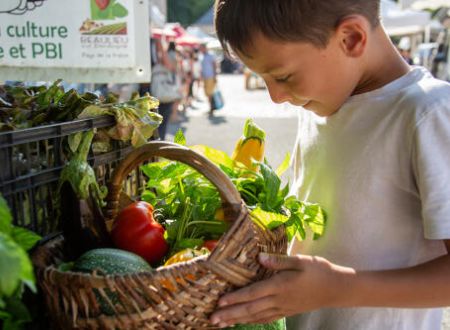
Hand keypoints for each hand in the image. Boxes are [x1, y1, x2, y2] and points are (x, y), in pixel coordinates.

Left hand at [210, 253, 352, 326]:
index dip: (235, 298)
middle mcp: (278, 299)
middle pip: (250, 309)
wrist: (337, 289)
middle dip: (230, 314)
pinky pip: (265, 318)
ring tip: (221, 324)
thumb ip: (279, 260)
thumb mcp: (301, 260)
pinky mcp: (286, 311)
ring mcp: (282, 308)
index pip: (252, 293)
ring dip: (237, 320)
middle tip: (212, 319)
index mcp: (280, 285)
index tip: (219, 302)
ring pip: (255, 316)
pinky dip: (252, 321)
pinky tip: (244, 322)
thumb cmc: (319, 271)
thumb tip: (260, 258)